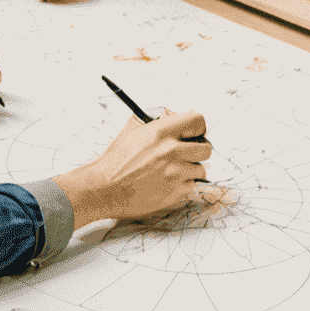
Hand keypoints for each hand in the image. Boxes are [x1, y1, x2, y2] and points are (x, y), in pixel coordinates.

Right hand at [56, 110, 210, 226]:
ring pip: (200, 169)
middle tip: (186, 154)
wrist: (103, 188)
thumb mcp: (133, 130)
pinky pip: (191, 186)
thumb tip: (176, 117)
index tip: (195, 133)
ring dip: (189, 170)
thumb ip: (158, 121)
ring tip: (170, 170)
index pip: (198, 121)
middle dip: (197, 151)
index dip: (198, 128)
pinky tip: (165, 183)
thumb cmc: (115, 160)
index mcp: (161, 132)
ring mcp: (175, 173)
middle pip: (206, 148)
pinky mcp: (175, 193)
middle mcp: (172, 151)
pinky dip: (182, 185)